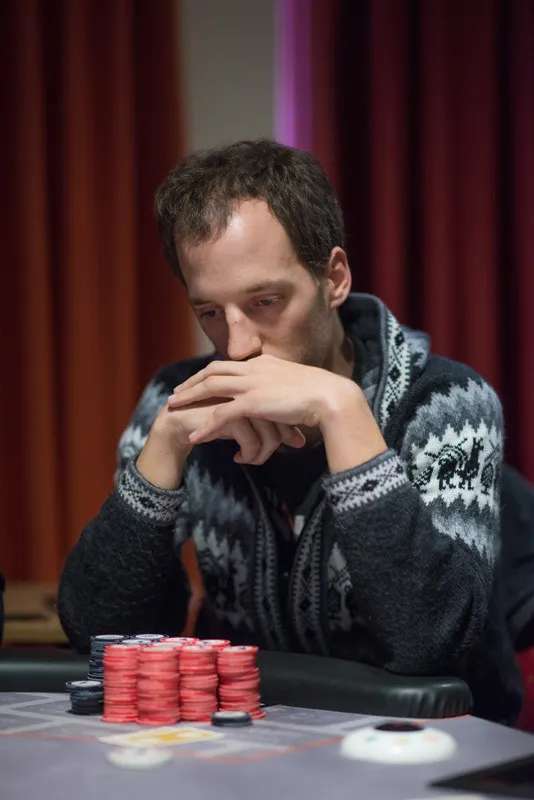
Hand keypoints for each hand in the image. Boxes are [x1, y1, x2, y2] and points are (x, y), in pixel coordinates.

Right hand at [140, 397, 304, 484]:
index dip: (290, 428)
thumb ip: (271, 425)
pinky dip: (249, 454)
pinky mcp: (226, 414)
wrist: (178, 423)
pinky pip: (250, 440)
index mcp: (256, 384)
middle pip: (281, 420)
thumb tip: (300, 440)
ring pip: (268, 432)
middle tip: (266, 456)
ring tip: (251, 460)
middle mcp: (249, 389)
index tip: (295, 442)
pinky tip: (239, 459)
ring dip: (261, 453)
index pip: (286, 407)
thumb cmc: (214, 420)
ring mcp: (238, 400)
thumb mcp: (246, 420)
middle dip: (279, 442)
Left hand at [166, 354, 356, 443]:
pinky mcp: (253, 402)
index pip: (228, 364)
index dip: (208, 373)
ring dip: (189, 398)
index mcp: (263, 363)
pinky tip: (195, 437)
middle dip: (191, 382)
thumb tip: (276, 402)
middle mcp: (254, 369)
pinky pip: (221, 414)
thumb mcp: (296, 387)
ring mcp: (252, 384)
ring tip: (173, 409)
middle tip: (176, 393)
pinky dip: (205, 426)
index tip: (196, 381)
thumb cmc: (321, 395)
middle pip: (212, 371)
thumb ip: (280, 390)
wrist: (331, 397)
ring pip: (210, 387)